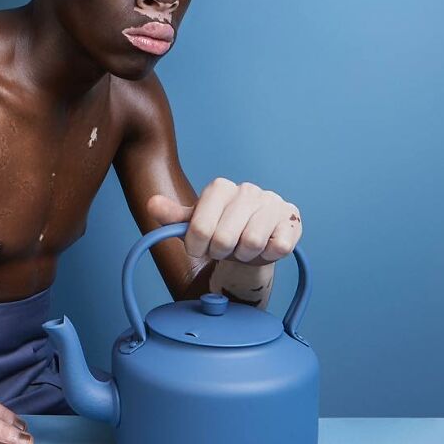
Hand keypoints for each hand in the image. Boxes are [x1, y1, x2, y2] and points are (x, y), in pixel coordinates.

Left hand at [146, 177, 301, 264]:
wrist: (253, 242)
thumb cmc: (221, 230)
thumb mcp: (195, 224)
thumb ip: (173, 216)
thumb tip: (152, 205)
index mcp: (220, 187)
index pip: (200, 227)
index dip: (197, 246)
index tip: (199, 248)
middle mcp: (247, 190)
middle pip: (225, 238)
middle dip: (221, 252)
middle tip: (224, 249)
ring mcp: (272, 202)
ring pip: (251, 243)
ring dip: (244, 255)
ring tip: (243, 248)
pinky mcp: (292, 219)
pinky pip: (278, 246)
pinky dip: (268, 255)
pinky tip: (265, 247)